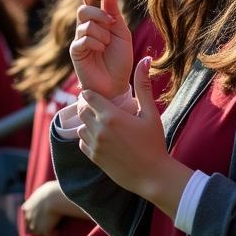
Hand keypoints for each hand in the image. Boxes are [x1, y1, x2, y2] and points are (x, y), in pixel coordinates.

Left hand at [21, 180, 67, 235]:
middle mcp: (28, 218)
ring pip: (38, 232)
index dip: (33, 216)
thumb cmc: (50, 190)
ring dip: (45, 231)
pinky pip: (49, 235)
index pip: (26, 215)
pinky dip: (54, 234)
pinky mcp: (44, 231)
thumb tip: (44, 196)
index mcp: (26, 207)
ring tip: (54, 228)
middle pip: (30, 226)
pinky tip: (58, 231)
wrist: (54, 197)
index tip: (40, 215)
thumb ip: (39, 197)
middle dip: (37, 225)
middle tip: (47, 223)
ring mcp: (35, 226)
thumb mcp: (41, 190)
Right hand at [70, 0, 133, 99]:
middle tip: (112, 24)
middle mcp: (86, 27)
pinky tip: (101, 50)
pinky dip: (95, 42)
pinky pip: (82, 40)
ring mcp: (79, 40)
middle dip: (99, 14)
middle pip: (83, 9)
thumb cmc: (120, 60)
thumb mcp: (122, 34)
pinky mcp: (75, 53)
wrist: (116, 85)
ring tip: (107, 44)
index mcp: (98, 19)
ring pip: (85, 24)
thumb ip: (115, 14)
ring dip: (101, 32)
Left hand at [75, 57, 183, 209]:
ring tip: (105, 125)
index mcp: (111, 115)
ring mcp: (95, 146)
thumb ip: (143, 85)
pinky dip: (89, 139)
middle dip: (90, 108)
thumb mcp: (150, 112)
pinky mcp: (94, 159)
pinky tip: (104, 139)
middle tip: (104, 109)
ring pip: (81, 127)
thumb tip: (145, 59)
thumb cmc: (154, 142)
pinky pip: (82, 143)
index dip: (93, 94)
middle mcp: (99, 130)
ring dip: (89, 124)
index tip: (101, 96)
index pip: (88, 96)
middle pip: (82, 110)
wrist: (152, 176)